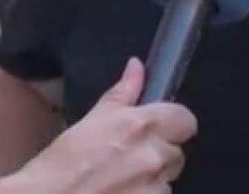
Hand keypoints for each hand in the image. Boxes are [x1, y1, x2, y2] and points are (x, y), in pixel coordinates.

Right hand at [13, 58, 197, 193]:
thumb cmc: (62, 164)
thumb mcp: (91, 121)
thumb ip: (122, 93)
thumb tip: (136, 67)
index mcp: (141, 126)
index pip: (186, 119)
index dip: (174, 124)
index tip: (159, 131)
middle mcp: (154, 156)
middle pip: (177, 153)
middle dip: (159, 156)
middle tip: (130, 159)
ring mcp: (155, 188)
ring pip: (167, 181)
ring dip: (151, 181)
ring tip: (121, 181)